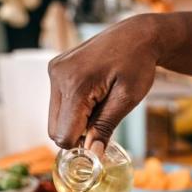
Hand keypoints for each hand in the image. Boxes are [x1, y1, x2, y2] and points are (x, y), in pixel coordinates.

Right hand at [48, 14, 161, 150]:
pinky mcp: (56, 69)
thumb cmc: (137, 64)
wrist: (136, 36)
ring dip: (75, 122)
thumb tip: (93, 154)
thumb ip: (105, 127)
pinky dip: (73, 109)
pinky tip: (93, 98)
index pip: (63, 134)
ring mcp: (55, 71)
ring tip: (100, 107)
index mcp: (75, 84)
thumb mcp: (126, 99)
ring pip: (55, 117)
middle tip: (102, 125)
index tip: (100, 143)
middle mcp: (58, 76)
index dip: (81, 146)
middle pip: (55, 129)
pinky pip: (58, 103)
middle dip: (77, 135)